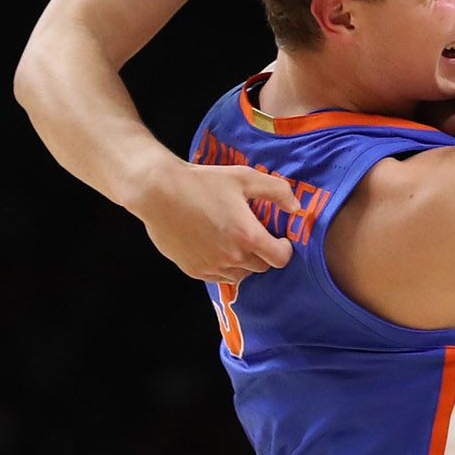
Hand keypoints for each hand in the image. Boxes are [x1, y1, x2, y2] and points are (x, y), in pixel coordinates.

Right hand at [140, 159, 301, 283]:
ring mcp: (211, 266)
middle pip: (261, 267)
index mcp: (247, 235)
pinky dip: (223, 266)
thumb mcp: (244, 177)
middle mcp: (231, 257)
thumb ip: (276, 191)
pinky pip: (218, 277)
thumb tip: (296, 208)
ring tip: (234, 241)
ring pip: (240, 275)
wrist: (158, 192)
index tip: (279, 239)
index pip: (280, 258)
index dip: (284, 249)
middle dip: (263, 253)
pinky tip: (215, 246)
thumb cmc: (202, 182)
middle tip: (254, 235)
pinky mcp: (194, 271)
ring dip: (243, 262)